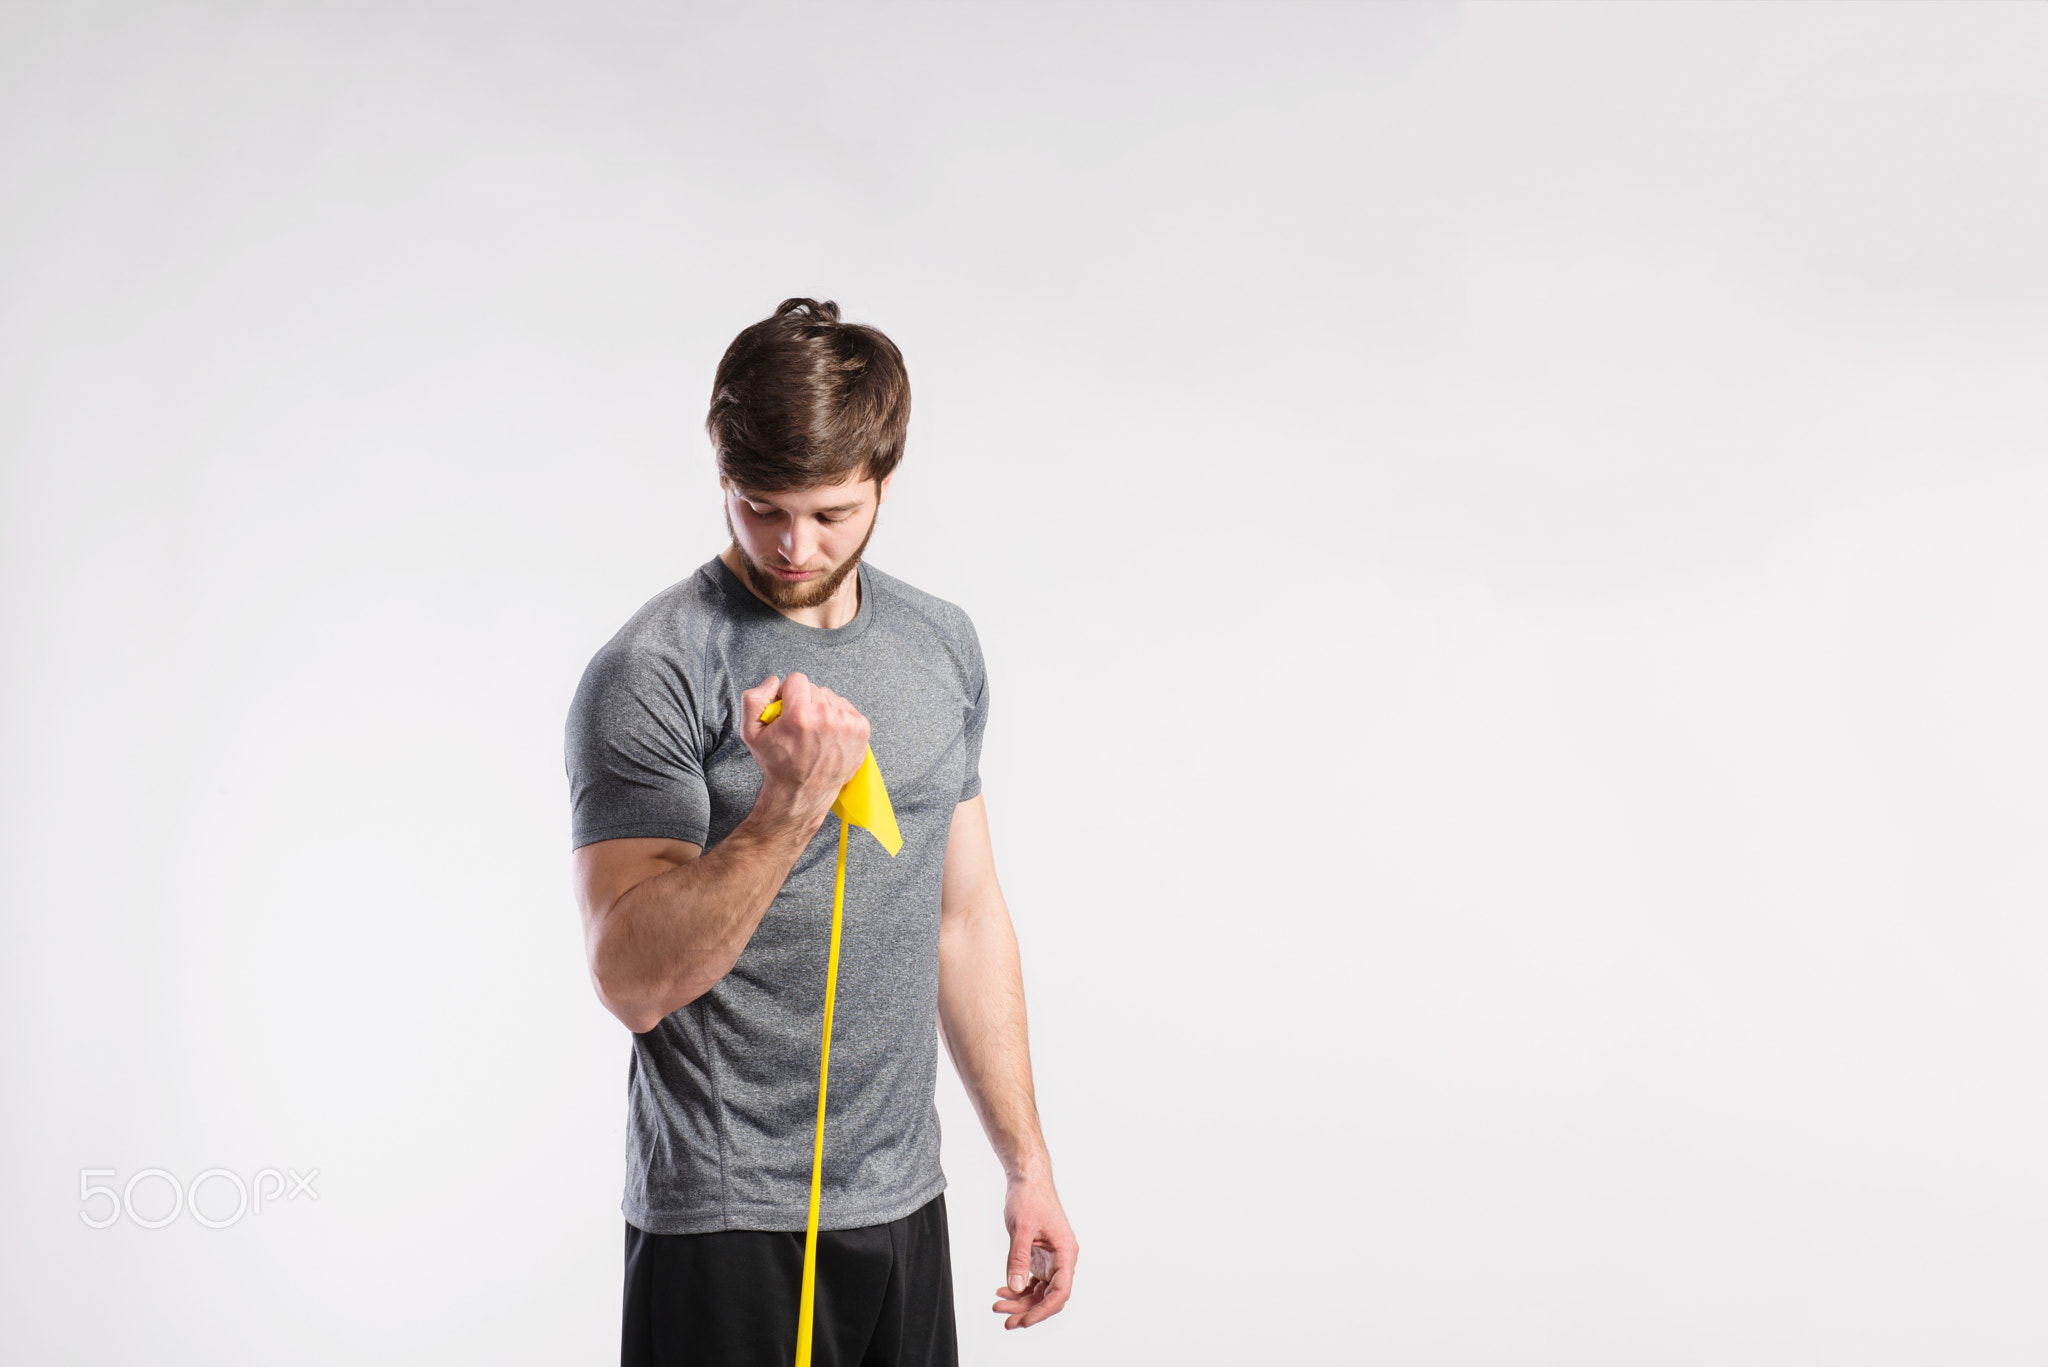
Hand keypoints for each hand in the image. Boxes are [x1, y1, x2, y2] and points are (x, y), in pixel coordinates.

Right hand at [740, 672, 869, 822]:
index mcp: (800, 715)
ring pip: (831, 697)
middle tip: (799, 725)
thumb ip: (754, 700)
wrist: (804, 792)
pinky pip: (846, 707)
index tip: (787, 710)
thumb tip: (774, 682)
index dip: (788, 693)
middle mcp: (826, 717)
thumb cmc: (777, 763)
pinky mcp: (861, 728)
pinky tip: (827, 735)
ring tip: (814, 732)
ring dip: (822, 709)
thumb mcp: (750, 733)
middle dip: (805, 702)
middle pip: (814, 688)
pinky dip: (837, 717)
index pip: (797, 679)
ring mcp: (847, 723)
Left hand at [991, 1177, 1075, 1329]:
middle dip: (1028, 1310)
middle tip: (1006, 1320)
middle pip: (1049, 1295)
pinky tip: (1003, 1291)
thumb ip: (1018, 1259)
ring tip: (998, 1307)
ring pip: (1039, 1291)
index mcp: (1066, 1252)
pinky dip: (1018, 1289)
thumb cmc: (1030, 1197)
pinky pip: (1032, 1281)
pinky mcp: (1041, 1257)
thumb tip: (1014, 1287)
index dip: (1043, 1310)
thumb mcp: (1022, 1229)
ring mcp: (1051, 1259)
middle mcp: (1062, 1259)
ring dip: (1020, 1302)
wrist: (1028, 1180)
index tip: (1025, 1320)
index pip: (1060, 1291)